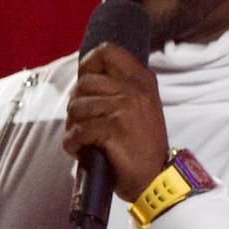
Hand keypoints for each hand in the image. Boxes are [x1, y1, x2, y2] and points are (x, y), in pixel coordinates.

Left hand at [61, 42, 169, 202]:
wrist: (156, 178)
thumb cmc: (141, 145)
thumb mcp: (140, 106)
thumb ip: (119, 88)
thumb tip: (83, 78)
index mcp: (142, 79)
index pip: (107, 51)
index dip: (88, 65)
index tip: (84, 83)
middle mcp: (134, 88)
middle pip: (84, 83)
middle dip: (76, 105)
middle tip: (81, 123)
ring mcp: (124, 107)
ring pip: (77, 106)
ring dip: (72, 126)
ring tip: (82, 139)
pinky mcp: (113, 129)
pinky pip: (78, 130)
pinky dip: (72, 143)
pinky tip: (79, 150)